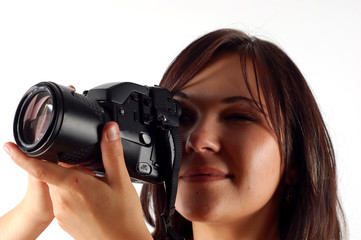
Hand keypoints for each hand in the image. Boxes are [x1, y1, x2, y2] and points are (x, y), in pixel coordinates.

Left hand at [5, 122, 151, 239]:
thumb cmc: (122, 216)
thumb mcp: (120, 180)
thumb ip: (111, 152)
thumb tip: (109, 130)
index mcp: (74, 186)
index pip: (40, 169)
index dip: (22, 157)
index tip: (9, 147)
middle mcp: (63, 200)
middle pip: (57, 173)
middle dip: (70, 166)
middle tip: (95, 172)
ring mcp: (63, 213)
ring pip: (61, 186)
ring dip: (74, 181)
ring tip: (98, 187)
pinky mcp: (65, 222)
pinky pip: (65, 200)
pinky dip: (75, 194)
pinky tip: (94, 200)